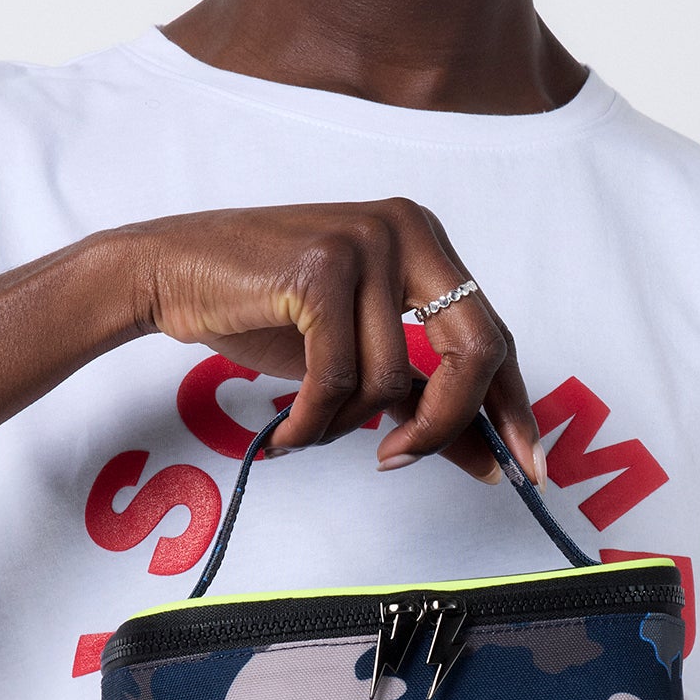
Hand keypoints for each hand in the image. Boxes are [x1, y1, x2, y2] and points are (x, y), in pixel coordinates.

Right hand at [117, 198, 539, 478]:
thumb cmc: (265, 310)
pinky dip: (312, 422)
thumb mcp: (358, 357)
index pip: (492, 335)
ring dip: (346, 426)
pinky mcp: (322, 269)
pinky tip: (288, 431)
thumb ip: (423, 398)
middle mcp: (408, 230)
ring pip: (392, 378)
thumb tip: (491, 461)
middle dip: (445, 424)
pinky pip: (337, 378)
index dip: (513, 408)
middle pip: (473, 352)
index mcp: (428, 242)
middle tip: (400, 460)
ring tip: (307, 427)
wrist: (172, 271)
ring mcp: (366, 243)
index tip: (527, 468)